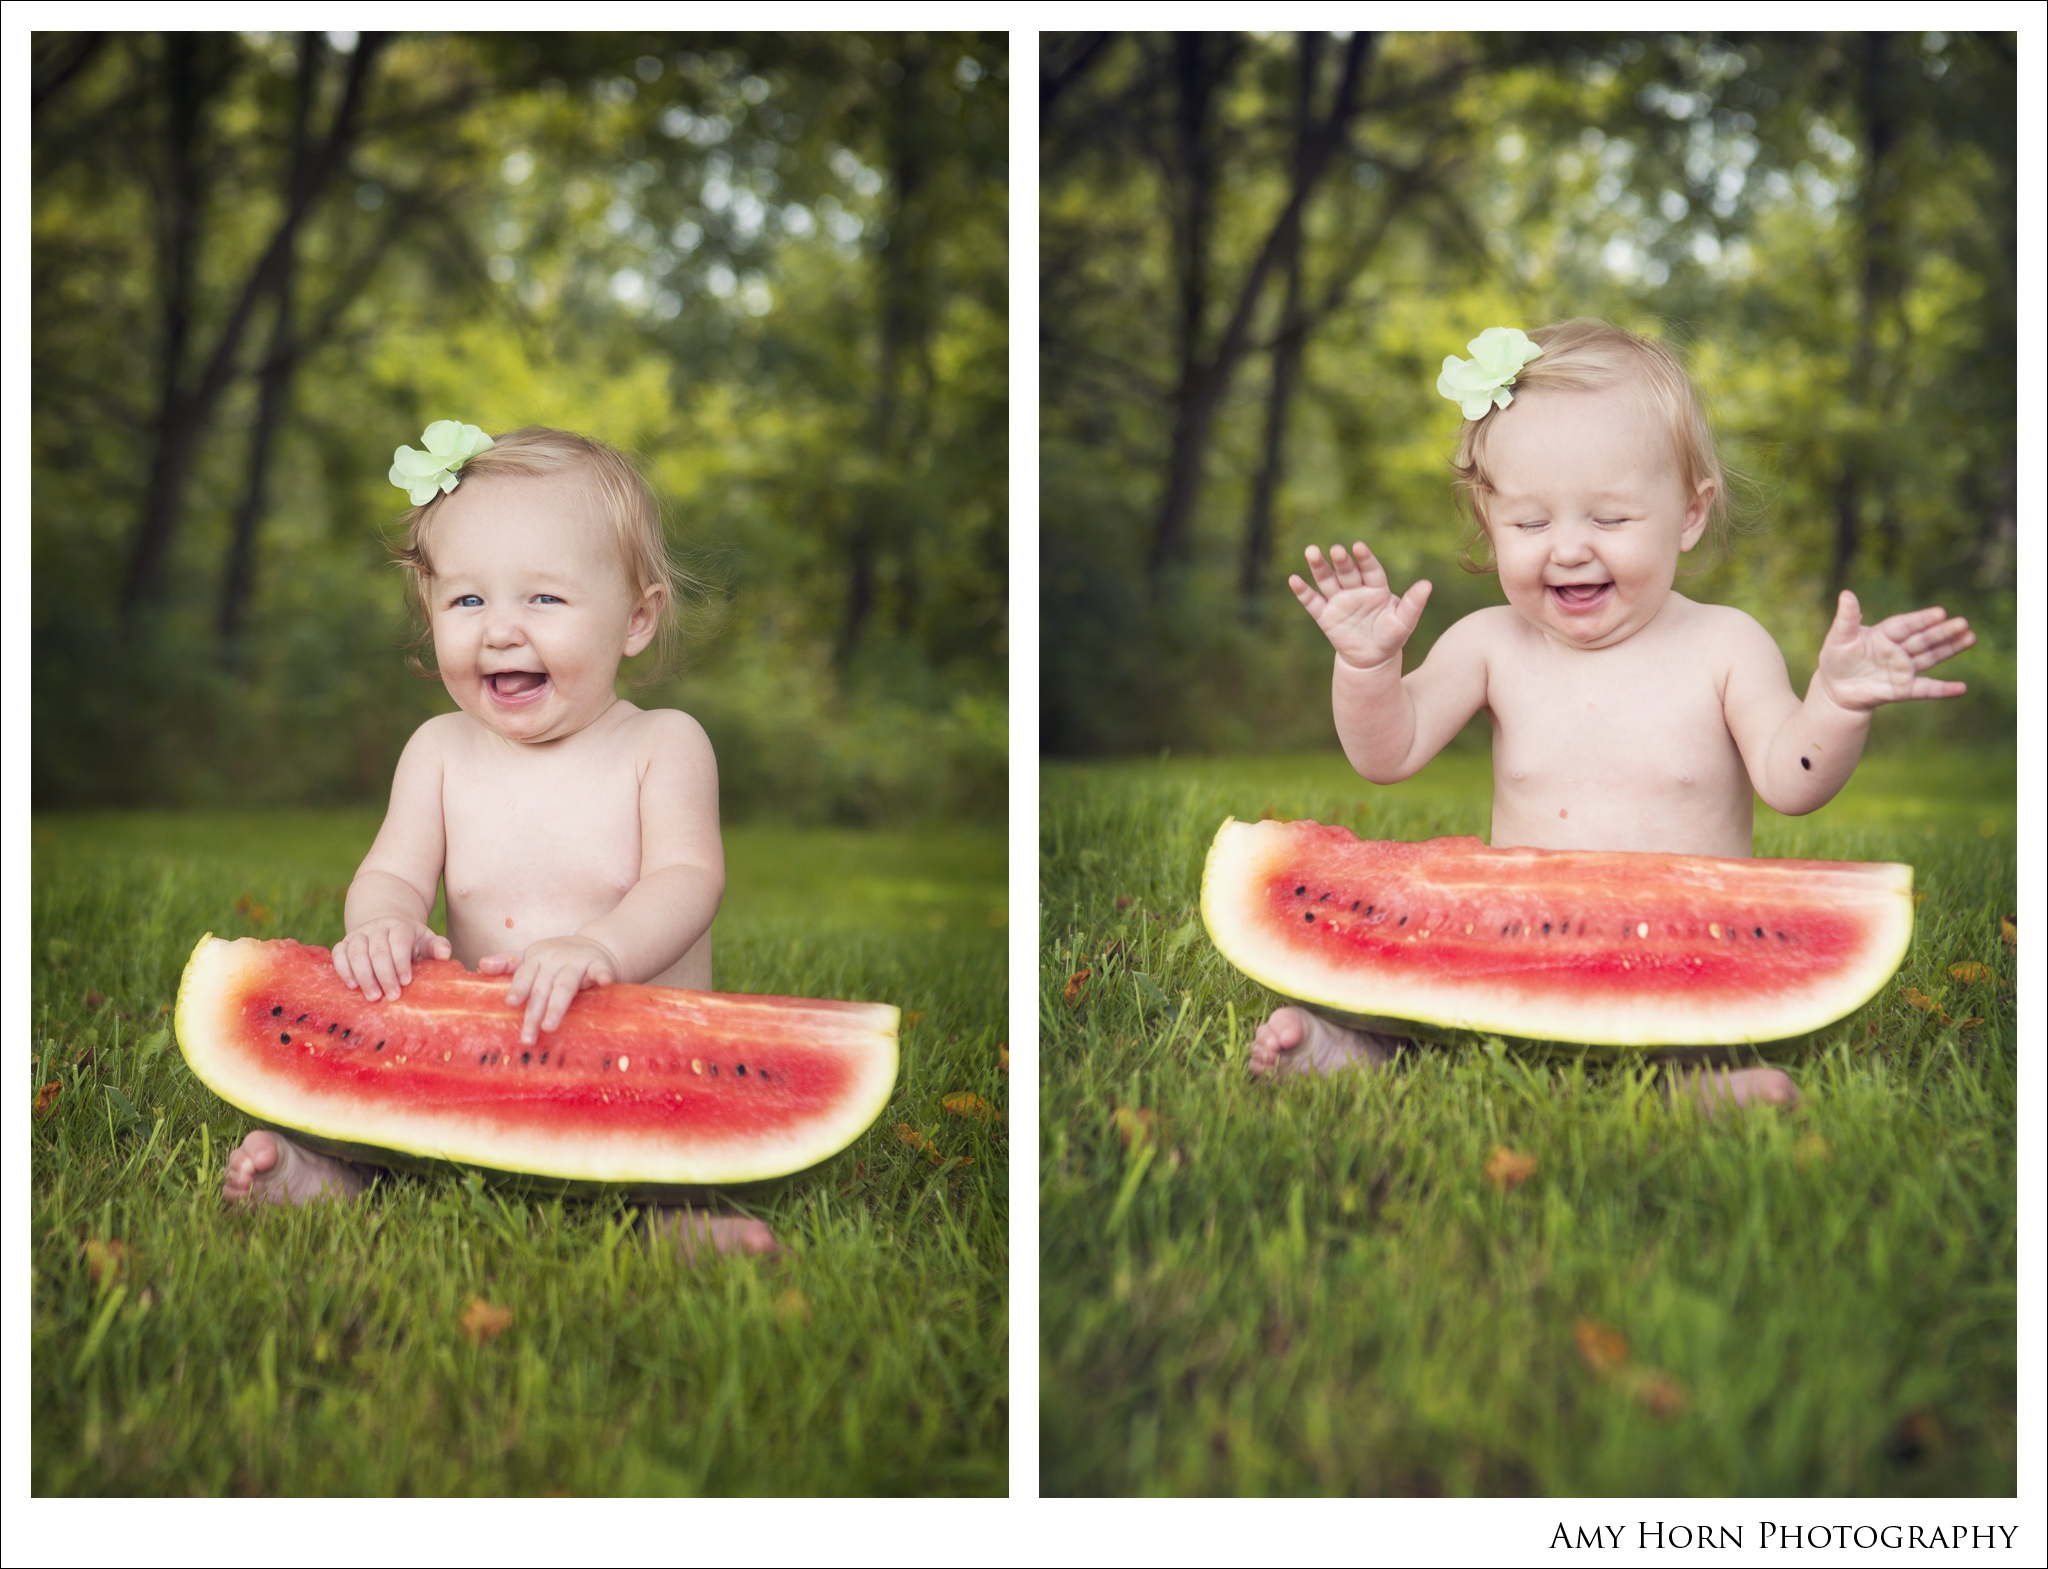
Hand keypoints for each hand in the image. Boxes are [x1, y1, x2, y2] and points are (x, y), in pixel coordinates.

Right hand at [333, 918, 450, 1001]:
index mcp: (400, 926)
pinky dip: (343, 969)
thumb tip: (445, 954)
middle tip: (392, 996)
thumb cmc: (410, 940)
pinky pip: (338, 954)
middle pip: (378, 950)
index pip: (399, 941)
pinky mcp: (344, 943)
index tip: (406, 982)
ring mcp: (359, 934)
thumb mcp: (426, 940)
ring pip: (356, 952)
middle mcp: (377, 927)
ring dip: (364, 976)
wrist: (386, 926)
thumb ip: (436, 946)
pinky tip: (352, 986)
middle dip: (385, 975)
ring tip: (373, 996)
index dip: (401, 961)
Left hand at [479, 936, 620, 1045]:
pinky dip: (602, 975)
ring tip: (550, 1026)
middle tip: (527, 1036)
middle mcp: (556, 960)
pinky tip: (604, 982)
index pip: (525, 976)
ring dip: (558, 1005)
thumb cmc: (559, 957)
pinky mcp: (599, 964)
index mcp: (538, 959)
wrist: (596, 944)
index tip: (511, 1004)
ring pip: (566, 986)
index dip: (519, 989)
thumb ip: (509, 963)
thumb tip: (481, 965)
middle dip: (535, 1012)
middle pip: (543, 988)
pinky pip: (600, 970)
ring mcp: (578, 962)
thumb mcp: (533, 956)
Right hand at [1289, 542, 1432, 671]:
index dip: (1365, 559)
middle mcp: (1356, 590)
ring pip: (1327, 581)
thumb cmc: (1391, 638)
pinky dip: (1303, 592)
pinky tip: (1294, 579)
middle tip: (1336, 549)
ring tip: (1311, 551)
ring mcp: (1339, 601)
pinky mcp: (1325, 615)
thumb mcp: (1404, 622)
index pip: (1370, 569)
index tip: (1359, 547)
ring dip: (1319, 567)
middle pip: (1347, 572)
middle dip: (1341, 561)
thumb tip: (1427, 584)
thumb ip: (1413, 603)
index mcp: (1376, 588)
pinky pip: (1312, 602)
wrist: (1372, 659)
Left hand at [1812, 591, 1974, 711]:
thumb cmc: (1836, 659)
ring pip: (1931, 658)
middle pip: (1924, 639)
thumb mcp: (1838, 638)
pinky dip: (1943, 689)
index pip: (1906, 625)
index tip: (1940, 613)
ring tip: (1971, 638)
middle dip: (1943, 632)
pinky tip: (1961, 688)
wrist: (1835, 689)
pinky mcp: (1904, 689)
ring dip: (1951, 649)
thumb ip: (1846, 618)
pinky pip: (1926, 689)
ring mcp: (1903, 669)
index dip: (1922, 620)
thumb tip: (1846, 593)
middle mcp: (1899, 650)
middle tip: (1963, 623)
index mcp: (1885, 634)